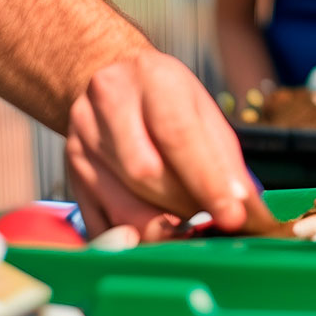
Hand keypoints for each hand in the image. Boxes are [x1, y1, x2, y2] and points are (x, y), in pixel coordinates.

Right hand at [65, 48, 270, 239]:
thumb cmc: (167, 99)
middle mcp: (108, 104)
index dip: (207, 182)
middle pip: (146, 174)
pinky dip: (135, 238)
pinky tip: (156, 232)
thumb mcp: (205, 113)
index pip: (177, 136)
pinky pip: (101, 224)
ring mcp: (81, 140)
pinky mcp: (70, 173)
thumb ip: (226, 160)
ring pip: (122, 205)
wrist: (110, 77)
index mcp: (152, 79)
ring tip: (189, 224)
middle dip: (188, 206)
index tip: (232, 216)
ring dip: (164, 226)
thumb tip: (245, 207)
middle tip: (213, 217)